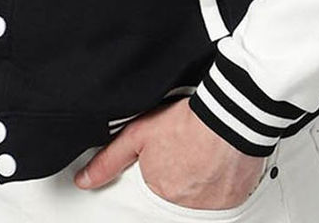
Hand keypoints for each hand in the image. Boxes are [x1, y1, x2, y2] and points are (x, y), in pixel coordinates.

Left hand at [73, 97, 268, 210]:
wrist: (229, 116)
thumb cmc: (188, 121)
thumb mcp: (138, 133)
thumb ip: (109, 159)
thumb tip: (85, 179)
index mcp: (159, 189)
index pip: (155, 183)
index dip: (161, 163)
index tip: (170, 150)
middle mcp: (184, 202)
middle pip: (178, 187)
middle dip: (180, 168)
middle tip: (187, 144)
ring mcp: (210, 202)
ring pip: (201, 191)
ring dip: (200, 174)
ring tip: (203, 147)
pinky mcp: (234, 197)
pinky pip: (225, 191)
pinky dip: (222, 176)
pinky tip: (220, 156)